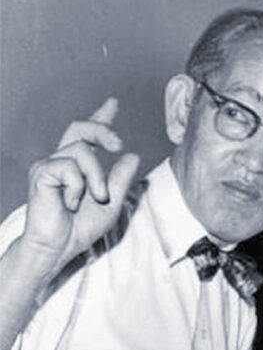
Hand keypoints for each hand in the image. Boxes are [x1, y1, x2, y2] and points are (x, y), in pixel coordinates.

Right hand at [21, 97, 139, 275]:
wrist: (59, 246)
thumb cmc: (81, 227)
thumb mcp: (111, 203)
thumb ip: (121, 180)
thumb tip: (133, 156)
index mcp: (79, 167)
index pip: (89, 136)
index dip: (100, 118)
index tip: (113, 103)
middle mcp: (62, 160)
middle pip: (82, 129)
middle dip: (103, 129)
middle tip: (119, 144)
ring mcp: (50, 165)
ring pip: (82, 152)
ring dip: (97, 177)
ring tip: (95, 198)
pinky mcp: (42, 173)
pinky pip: (69, 169)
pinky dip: (78, 188)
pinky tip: (70, 204)